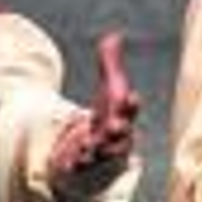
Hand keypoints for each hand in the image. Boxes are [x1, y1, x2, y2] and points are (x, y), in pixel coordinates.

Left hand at [49, 32, 140, 200]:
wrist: (101, 144)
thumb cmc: (109, 111)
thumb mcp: (109, 86)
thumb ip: (109, 62)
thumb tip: (114, 35)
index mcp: (123, 112)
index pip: (131, 106)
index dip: (132, 102)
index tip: (132, 96)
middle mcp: (119, 134)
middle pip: (122, 132)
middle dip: (118, 130)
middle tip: (111, 125)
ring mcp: (104, 150)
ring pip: (105, 153)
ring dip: (97, 150)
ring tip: (87, 147)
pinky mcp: (89, 163)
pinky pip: (86, 167)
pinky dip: (78, 165)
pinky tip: (69, 163)